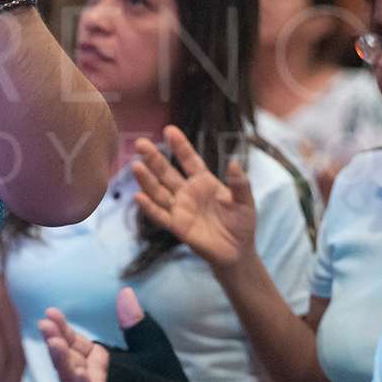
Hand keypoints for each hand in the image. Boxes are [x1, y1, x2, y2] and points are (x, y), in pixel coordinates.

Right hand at [38, 287, 146, 381]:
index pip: (73, 342)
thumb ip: (135, 323)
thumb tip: (125, 291)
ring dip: (61, 362)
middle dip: (54, 342)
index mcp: (98, 361)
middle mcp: (91, 377)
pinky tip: (80, 374)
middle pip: (66, 358)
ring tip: (54, 343)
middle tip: (45, 326)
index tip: (50, 313)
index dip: (61, 328)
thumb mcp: (150, 347)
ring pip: (70, 378)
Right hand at [132, 125, 256, 271]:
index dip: (180, 146)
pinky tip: (139, 197)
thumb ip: (239, 183)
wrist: (238, 251)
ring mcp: (180, 208)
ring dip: (147, 180)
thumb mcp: (245, 201)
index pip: (189, 160)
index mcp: (203, 182)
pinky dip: (149, 207)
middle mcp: (187, 192)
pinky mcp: (177, 226)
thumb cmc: (242, 223)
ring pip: (159, 191)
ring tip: (136, 166)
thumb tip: (233, 161)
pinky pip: (160, 215)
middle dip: (154, 158)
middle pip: (167, 172)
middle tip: (140, 143)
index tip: (169, 130)